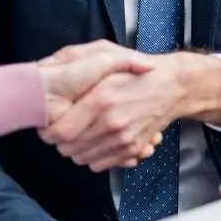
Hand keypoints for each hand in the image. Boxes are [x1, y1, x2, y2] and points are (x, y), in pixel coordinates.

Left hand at [40, 51, 220, 172]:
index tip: (49, 124)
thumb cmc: (135, 69)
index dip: (49, 131)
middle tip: (65, 127)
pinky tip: (98, 139)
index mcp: (100, 98)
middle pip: (68, 149)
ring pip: (82, 159)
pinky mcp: (132, 149)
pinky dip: (94, 156)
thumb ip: (77, 66)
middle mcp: (111, 122)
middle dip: (61, 141)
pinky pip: (100, 165)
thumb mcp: (105, 55)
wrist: (171, 85)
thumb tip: (50, 81)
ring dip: (76, 149)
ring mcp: (123, 139)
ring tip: (82, 132)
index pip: (60, 131)